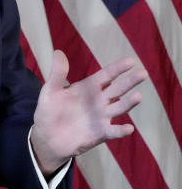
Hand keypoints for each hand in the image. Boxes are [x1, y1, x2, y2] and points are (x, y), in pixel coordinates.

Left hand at [31, 50, 145, 174]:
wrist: (46, 137)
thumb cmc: (49, 111)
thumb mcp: (51, 91)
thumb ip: (58, 74)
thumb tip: (58, 51)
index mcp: (88, 88)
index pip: (107, 75)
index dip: (118, 68)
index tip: (131, 61)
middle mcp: (99, 101)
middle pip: (118, 89)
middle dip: (129, 81)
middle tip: (143, 73)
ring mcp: (102, 117)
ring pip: (119, 108)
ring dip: (129, 103)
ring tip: (138, 96)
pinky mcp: (101, 133)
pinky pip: (114, 131)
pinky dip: (121, 130)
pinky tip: (128, 128)